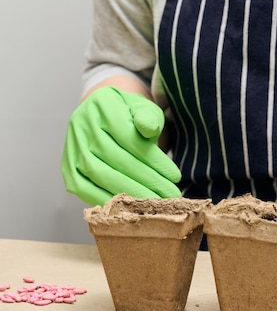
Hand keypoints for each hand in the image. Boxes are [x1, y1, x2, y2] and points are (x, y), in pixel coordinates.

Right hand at [62, 86, 181, 205]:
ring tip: (155, 201)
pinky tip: (130, 206)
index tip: (175, 176)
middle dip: (146, 180)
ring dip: (130, 192)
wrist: (107, 116)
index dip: (152, 159)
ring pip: (99, 174)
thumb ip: (149, 117)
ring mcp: (71, 146)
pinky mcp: (68, 167)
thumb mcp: (146, 109)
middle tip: (169, 194)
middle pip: (114, 157)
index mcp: (102, 104)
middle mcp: (81, 124)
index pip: (128, 137)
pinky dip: (107, 199)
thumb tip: (148, 127)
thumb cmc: (132, 115)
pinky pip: (84, 188)